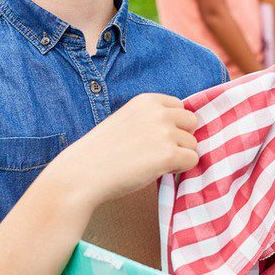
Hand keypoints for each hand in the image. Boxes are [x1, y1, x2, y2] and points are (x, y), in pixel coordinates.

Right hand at [49, 94, 198, 208]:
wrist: (82, 174)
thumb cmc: (101, 153)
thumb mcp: (126, 121)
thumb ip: (151, 120)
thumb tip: (182, 129)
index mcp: (146, 100)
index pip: (180, 106)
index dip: (173, 125)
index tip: (156, 138)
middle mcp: (158, 112)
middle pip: (192, 123)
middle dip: (181, 138)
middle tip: (159, 153)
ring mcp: (164, 132)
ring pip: (193, 144)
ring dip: (179, 156)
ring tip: (153, 164)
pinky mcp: (169, 155)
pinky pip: (192, 161)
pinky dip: (180, 170)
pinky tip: (158, 172)